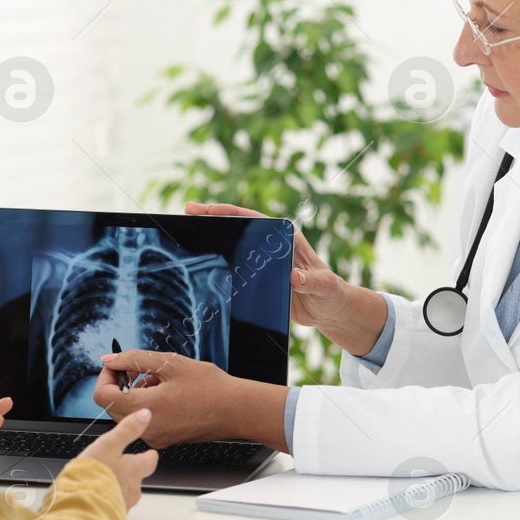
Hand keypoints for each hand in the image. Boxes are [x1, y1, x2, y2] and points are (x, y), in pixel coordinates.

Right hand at [80, 408, 159, 509]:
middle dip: (130, 473)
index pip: (150, 461)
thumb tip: (145, 414)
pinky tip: (94, 499)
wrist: (82, 511)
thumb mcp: (109, 445)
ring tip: (103, 483)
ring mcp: (122, 506)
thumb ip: (127, 430)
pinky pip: (111, 507)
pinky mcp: (110, 517)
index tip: (149, 454)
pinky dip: (105, 501)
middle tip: (122, 467)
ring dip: (116, 488)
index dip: (149, 456)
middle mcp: (133, 490)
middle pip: (137, 479)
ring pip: (124, 494)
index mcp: (134, 470)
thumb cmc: (94, 477)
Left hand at [91, 349, 238, 447]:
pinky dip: (147, 404)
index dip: (106, 375)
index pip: (102, 395)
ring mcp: (154, 436)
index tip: (119, 365)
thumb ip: (134, 359)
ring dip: (136, 392)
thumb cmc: (210, 387)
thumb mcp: (170, 363)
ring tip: (161, 379)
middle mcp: (145, 428)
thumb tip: (109, 359)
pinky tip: (167, 392)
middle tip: (141, 368)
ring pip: (128, 412)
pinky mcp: (164, 439)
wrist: (236, 410)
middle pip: (113, 405)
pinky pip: (143, 420)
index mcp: (143, 408)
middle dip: (122, 383)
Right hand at [182, 201, 348, 329]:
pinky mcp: (261, 279)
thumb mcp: (325, 286)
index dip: (232, 212)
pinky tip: (200, 264)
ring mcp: (266, 261)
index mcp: (288, 239)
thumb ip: (313, 282)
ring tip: (187, 232)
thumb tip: (296, 278)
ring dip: (213, 239)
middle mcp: (274, 246)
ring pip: (235, 246)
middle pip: (240, 228)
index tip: (210, 208)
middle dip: (213, 217)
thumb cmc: (332, 294)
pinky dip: (219, 264)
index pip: (255, 219)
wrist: (330, 311)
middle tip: (188, 211)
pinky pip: (236, 268)